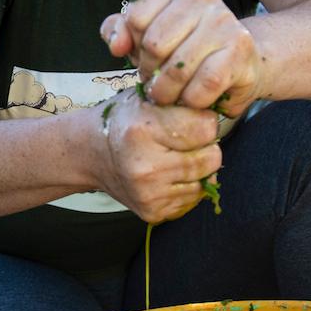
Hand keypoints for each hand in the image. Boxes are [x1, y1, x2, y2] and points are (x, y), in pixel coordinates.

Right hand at [90, 93, 222, 224]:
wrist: (90, 154)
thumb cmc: (125, 121)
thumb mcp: (147, 97)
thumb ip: (181, 100)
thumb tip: (219, 109)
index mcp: (143, 131)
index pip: (207, 128)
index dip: (203, 121)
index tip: (191, 119)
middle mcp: (145, 166)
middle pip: (212, 158)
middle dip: (204, 147)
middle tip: (184, 141)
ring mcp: (149, 194)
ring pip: (205, 182)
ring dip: (197, 169)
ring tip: (174, 157)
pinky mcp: (152, 212)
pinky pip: (192, 199)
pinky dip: (186, 186)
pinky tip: (168, 176)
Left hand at [102, 0, 265, 115]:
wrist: (239, 63)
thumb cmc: (184, 48)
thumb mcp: (145, 35)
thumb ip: (119, 31)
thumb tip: (116, 45)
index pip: (135, 18)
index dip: (134, 48)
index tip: (145, 59)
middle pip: (154, 44)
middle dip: (150, 73)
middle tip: (156, 83)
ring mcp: (224, 19)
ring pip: (177, 67)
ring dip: (168, 92)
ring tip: (171, 95)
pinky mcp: (240, 48)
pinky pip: (204, 84)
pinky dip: (192, 100)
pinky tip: (192, 99)